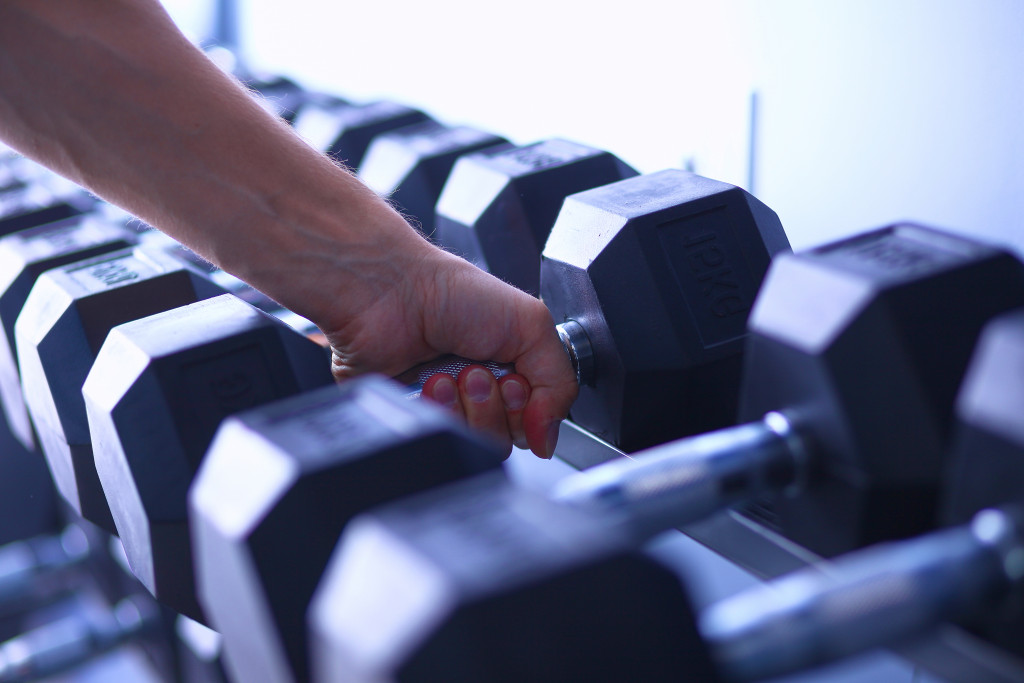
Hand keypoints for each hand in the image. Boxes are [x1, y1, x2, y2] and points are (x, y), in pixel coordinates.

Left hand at [323, 243, 576, 457]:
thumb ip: (559, 381)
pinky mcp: (413, 418)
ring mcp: (444, 408)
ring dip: (466, 407)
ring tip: (449, 374)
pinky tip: (428, 384)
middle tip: (477, 371)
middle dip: (495, 404)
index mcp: (509, 368)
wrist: (390, 293)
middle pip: (506, 438)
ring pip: (472, 442)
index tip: (513, 378)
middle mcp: (478, 391)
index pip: (534, 421)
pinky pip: (436, 441)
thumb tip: (548, 437)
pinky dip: (436, 413)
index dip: (527, 407)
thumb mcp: (531, 324)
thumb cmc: (448, 292)